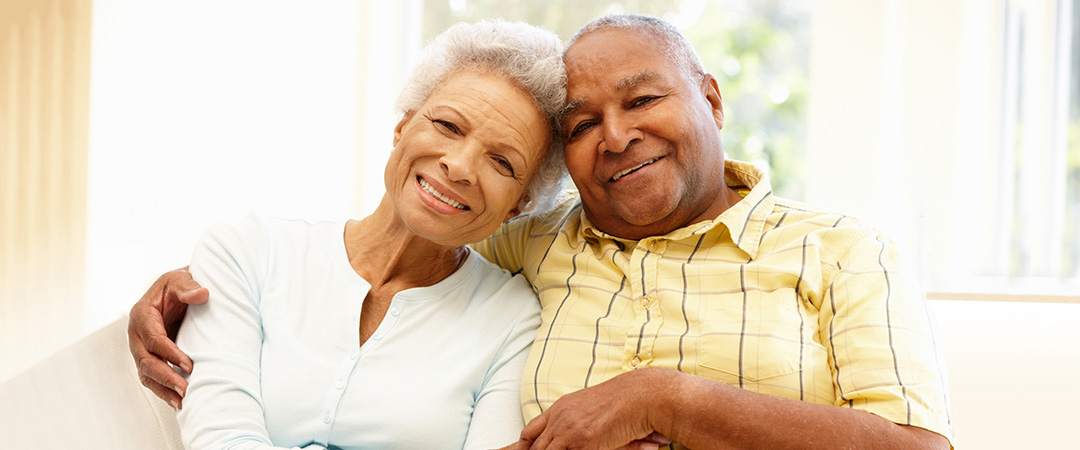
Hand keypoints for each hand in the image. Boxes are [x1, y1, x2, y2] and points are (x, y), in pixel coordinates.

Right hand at [127, 266, 207, 408]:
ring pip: (146, 373)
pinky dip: (162, 390)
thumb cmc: (177, 285)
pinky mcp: (149, 357)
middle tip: (185, 388)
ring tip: (181, 402)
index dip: (169, 353)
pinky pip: (151, 377)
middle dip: (165, 376)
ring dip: (162, 389)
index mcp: (141, 314)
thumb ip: (189, 286)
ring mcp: (140, 348)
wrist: (176, 291)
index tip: (189, 364)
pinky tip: (177, 402)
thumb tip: (202, 294)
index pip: (153, 339)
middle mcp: (137, 334)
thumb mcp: (181, 279)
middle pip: (145, 360)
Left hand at [517, 368, 673, 449]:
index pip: (531, 430)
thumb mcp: (593, 409)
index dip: (524, 446)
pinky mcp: (582, 440)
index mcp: (562, 408)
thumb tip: (577, 437)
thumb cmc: (625, 402)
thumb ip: (579, 423)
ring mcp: (569, 429)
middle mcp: (560, 417)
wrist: (641, 395)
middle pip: (534, 445)